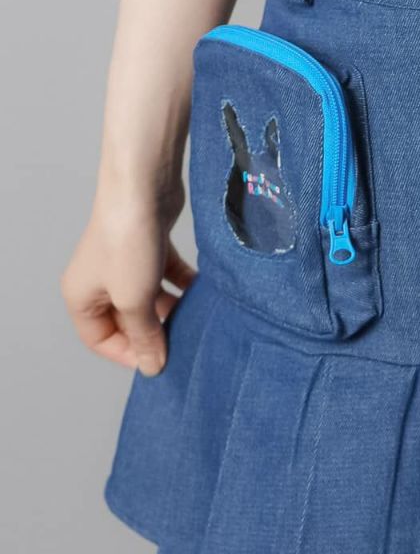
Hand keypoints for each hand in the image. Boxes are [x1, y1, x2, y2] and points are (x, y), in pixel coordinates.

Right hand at [61, 179, 195, 376]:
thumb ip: (145, 336)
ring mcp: (125, 262)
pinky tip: (203, 290)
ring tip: (196, 317)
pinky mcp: (150, 245)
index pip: (100, 340)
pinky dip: (183, 283)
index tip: (161, 360)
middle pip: (128, 320)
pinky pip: (166, 275)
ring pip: (150, 298)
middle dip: (155, 331)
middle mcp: (99, 280)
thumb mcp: (134, 300)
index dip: (129, 354)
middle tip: (184, 340)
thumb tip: (152, 366)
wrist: (142, 187)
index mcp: (82, 297)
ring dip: (172, 308)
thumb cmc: (127, 242)